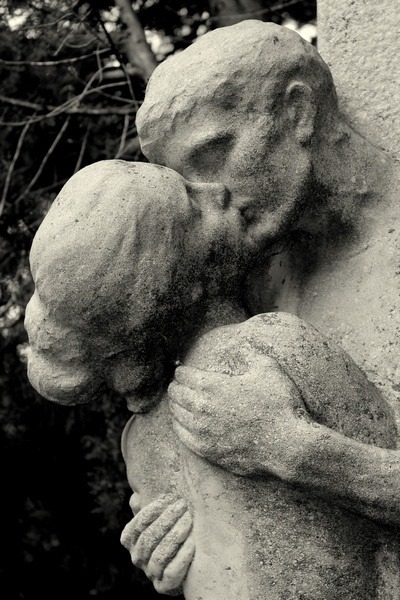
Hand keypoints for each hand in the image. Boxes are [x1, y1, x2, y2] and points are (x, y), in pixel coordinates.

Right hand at [120, 493, 194, 595]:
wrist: (186, 561)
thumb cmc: (170, 530)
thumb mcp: (158, 517)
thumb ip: (147, 508)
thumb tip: (136, 498)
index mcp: (131, 541)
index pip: (137, 525)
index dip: (152, 510)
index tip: (168, 497)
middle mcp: (137, 558)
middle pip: (149, 539)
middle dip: (167, 519)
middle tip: (183, 505)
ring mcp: (150, 573)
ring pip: (159, 556)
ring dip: (175, 536)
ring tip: (189, 520)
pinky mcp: (164, 586)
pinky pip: (172, 573)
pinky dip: (182, 557)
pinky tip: (192, 543)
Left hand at [168, 355, 311, 478]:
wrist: (288, 446)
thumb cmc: (280, 405)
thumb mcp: (269, 370)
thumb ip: (251, 355)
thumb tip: (242, 348)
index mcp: (213, 385)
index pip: (185, 375)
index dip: (182, 371)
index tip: (182, 371)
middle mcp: (202, 408)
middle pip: (177, 395)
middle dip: (175, 387)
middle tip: (175, 385)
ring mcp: (203, 432)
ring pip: (177, 416)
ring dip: (175, 407)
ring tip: (176, 403)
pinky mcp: (208, 451)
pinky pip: (184, 437)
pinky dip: (179, 427)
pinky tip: (181, 425)